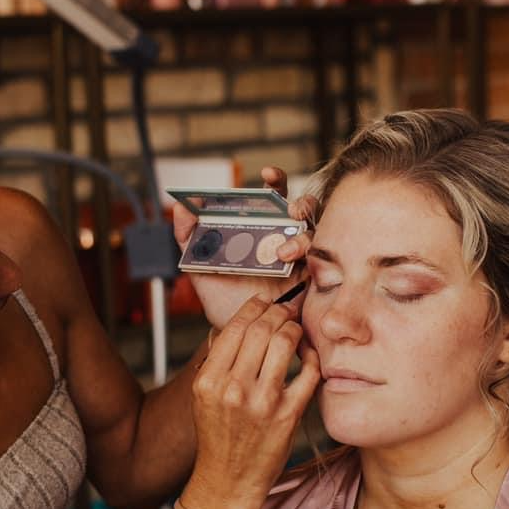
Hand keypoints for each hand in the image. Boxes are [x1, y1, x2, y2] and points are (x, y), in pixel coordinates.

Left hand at [172, 166, 313, 332]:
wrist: (238, 333)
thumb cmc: (223, 297)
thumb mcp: (200, 266)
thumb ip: (188, 236)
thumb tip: (182, 207)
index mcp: (262, 228)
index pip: (274, 196)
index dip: (276, 180)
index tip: (268, 175)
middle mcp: (286, 238)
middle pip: (304, 209)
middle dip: (301, 204)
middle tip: (290, 211)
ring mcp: (303, 258)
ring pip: (315, 234)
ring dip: (302, 238)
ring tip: (283, 254)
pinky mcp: (315, 280)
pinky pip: (326, 264)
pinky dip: (317, 261)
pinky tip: (301, 269)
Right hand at [185, 296, 320, 508]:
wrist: (228, 481)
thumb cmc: (218, 436)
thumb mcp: (203, 397)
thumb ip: (217, 361)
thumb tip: (237, 326)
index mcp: (209, 380)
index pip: (235, 327)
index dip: (254, 307)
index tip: (264, 304)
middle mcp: (232, 389)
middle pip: (261, 329)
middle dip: (278, 313)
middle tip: (285, 312)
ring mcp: (262, 403)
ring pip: (284, 343)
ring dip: (294, 329)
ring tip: (295, 330)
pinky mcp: (287, 416)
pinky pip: (307, 373)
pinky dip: (311, 357)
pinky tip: (308, 355)